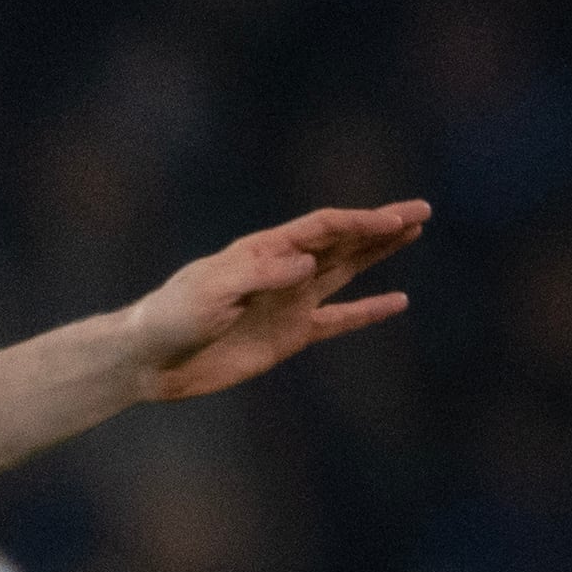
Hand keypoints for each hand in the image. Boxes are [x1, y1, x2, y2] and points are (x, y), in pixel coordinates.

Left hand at [127, 201, 428, 404]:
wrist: (149, 360)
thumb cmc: (172, 316)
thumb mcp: (212, 291)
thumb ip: (260, 276)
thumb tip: (306, 264)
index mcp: (262, 250)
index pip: (322, 228)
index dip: (361, 221)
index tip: (396, 218)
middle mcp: (281, 270)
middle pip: (341, 242)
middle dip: (380, 226)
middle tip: (422, 211)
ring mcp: (288, 302)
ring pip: (344, 272)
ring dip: (377, 254)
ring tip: (413, 233)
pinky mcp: (288, 336)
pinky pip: (337, 321)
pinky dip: (367, 312)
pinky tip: (397, 302)